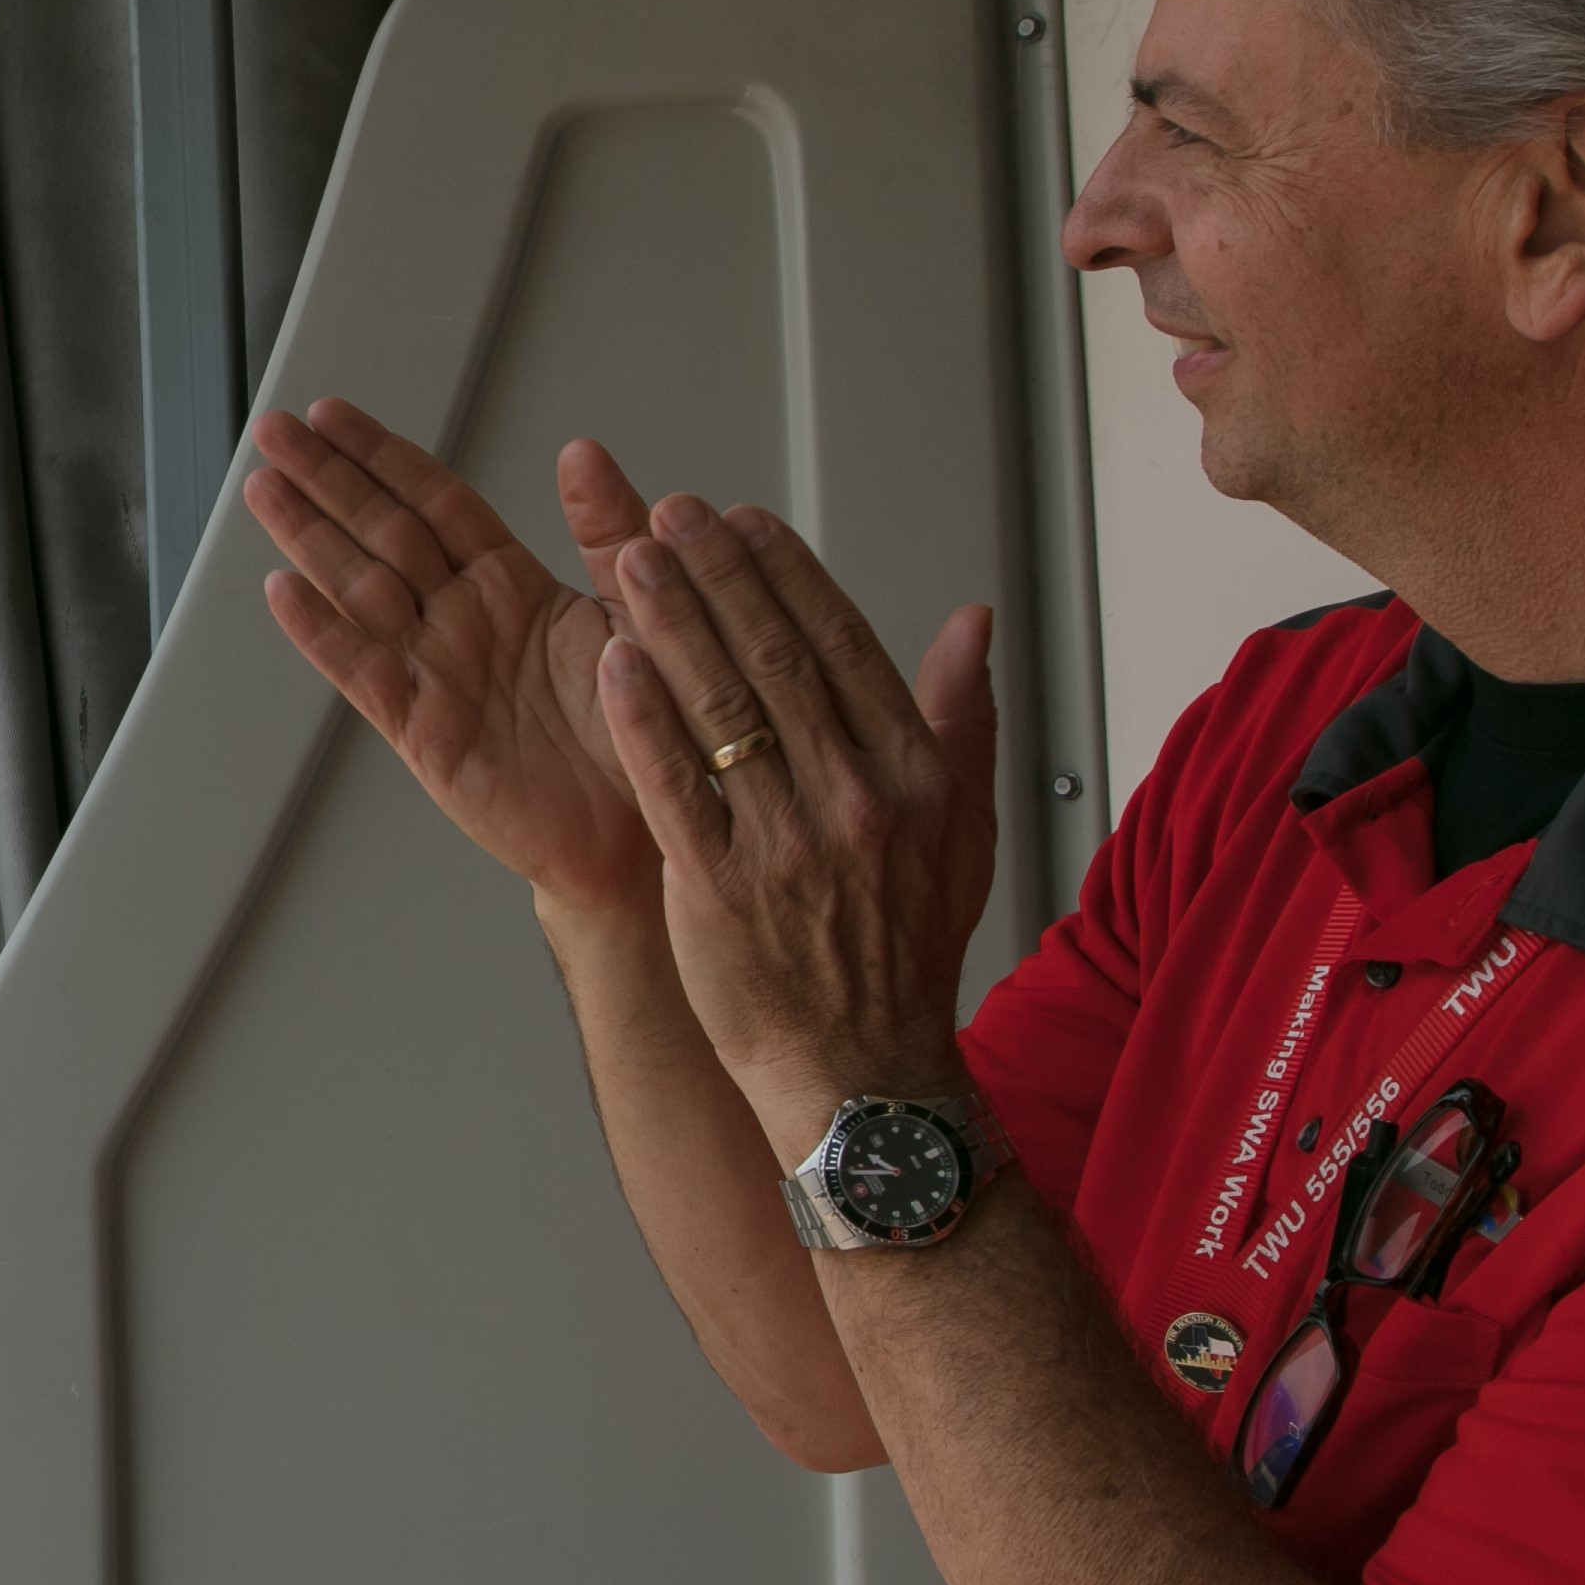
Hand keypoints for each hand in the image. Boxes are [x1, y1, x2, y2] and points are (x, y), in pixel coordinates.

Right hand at [246, 400, 663, 912]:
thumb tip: (582, 451)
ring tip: (265, 487)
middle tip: (274, 431)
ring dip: (309, 537)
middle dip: (325, 479)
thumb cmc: (646, 725)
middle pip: (380, 532)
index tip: (333, 416)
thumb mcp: (639, 607)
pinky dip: (322, 633)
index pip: (433, 501)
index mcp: (511, 584)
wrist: (646, 826)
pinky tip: (285, 591)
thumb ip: (608, 530)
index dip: (381, 456)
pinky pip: (364, 672)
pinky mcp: (423, 730)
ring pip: (358, 589)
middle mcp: (462, 620)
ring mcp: (436, 671)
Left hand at [579, 487, 1002, 1154]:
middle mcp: (855, 798)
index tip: (742, 522)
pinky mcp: (718, 887)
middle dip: (716, 576)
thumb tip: (972, 620)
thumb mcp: (963, 830)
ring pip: (720, 708)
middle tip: (670, 514)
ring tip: (630, 559)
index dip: (786, 575)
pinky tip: (612, 661)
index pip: (842, 645)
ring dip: (670, 623)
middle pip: (774, 660)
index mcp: (914, 773)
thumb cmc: (904, 951)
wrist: (862, 1069)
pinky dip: (643, 717)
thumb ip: (962, 716)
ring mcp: (785, 842)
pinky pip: (673, 784)